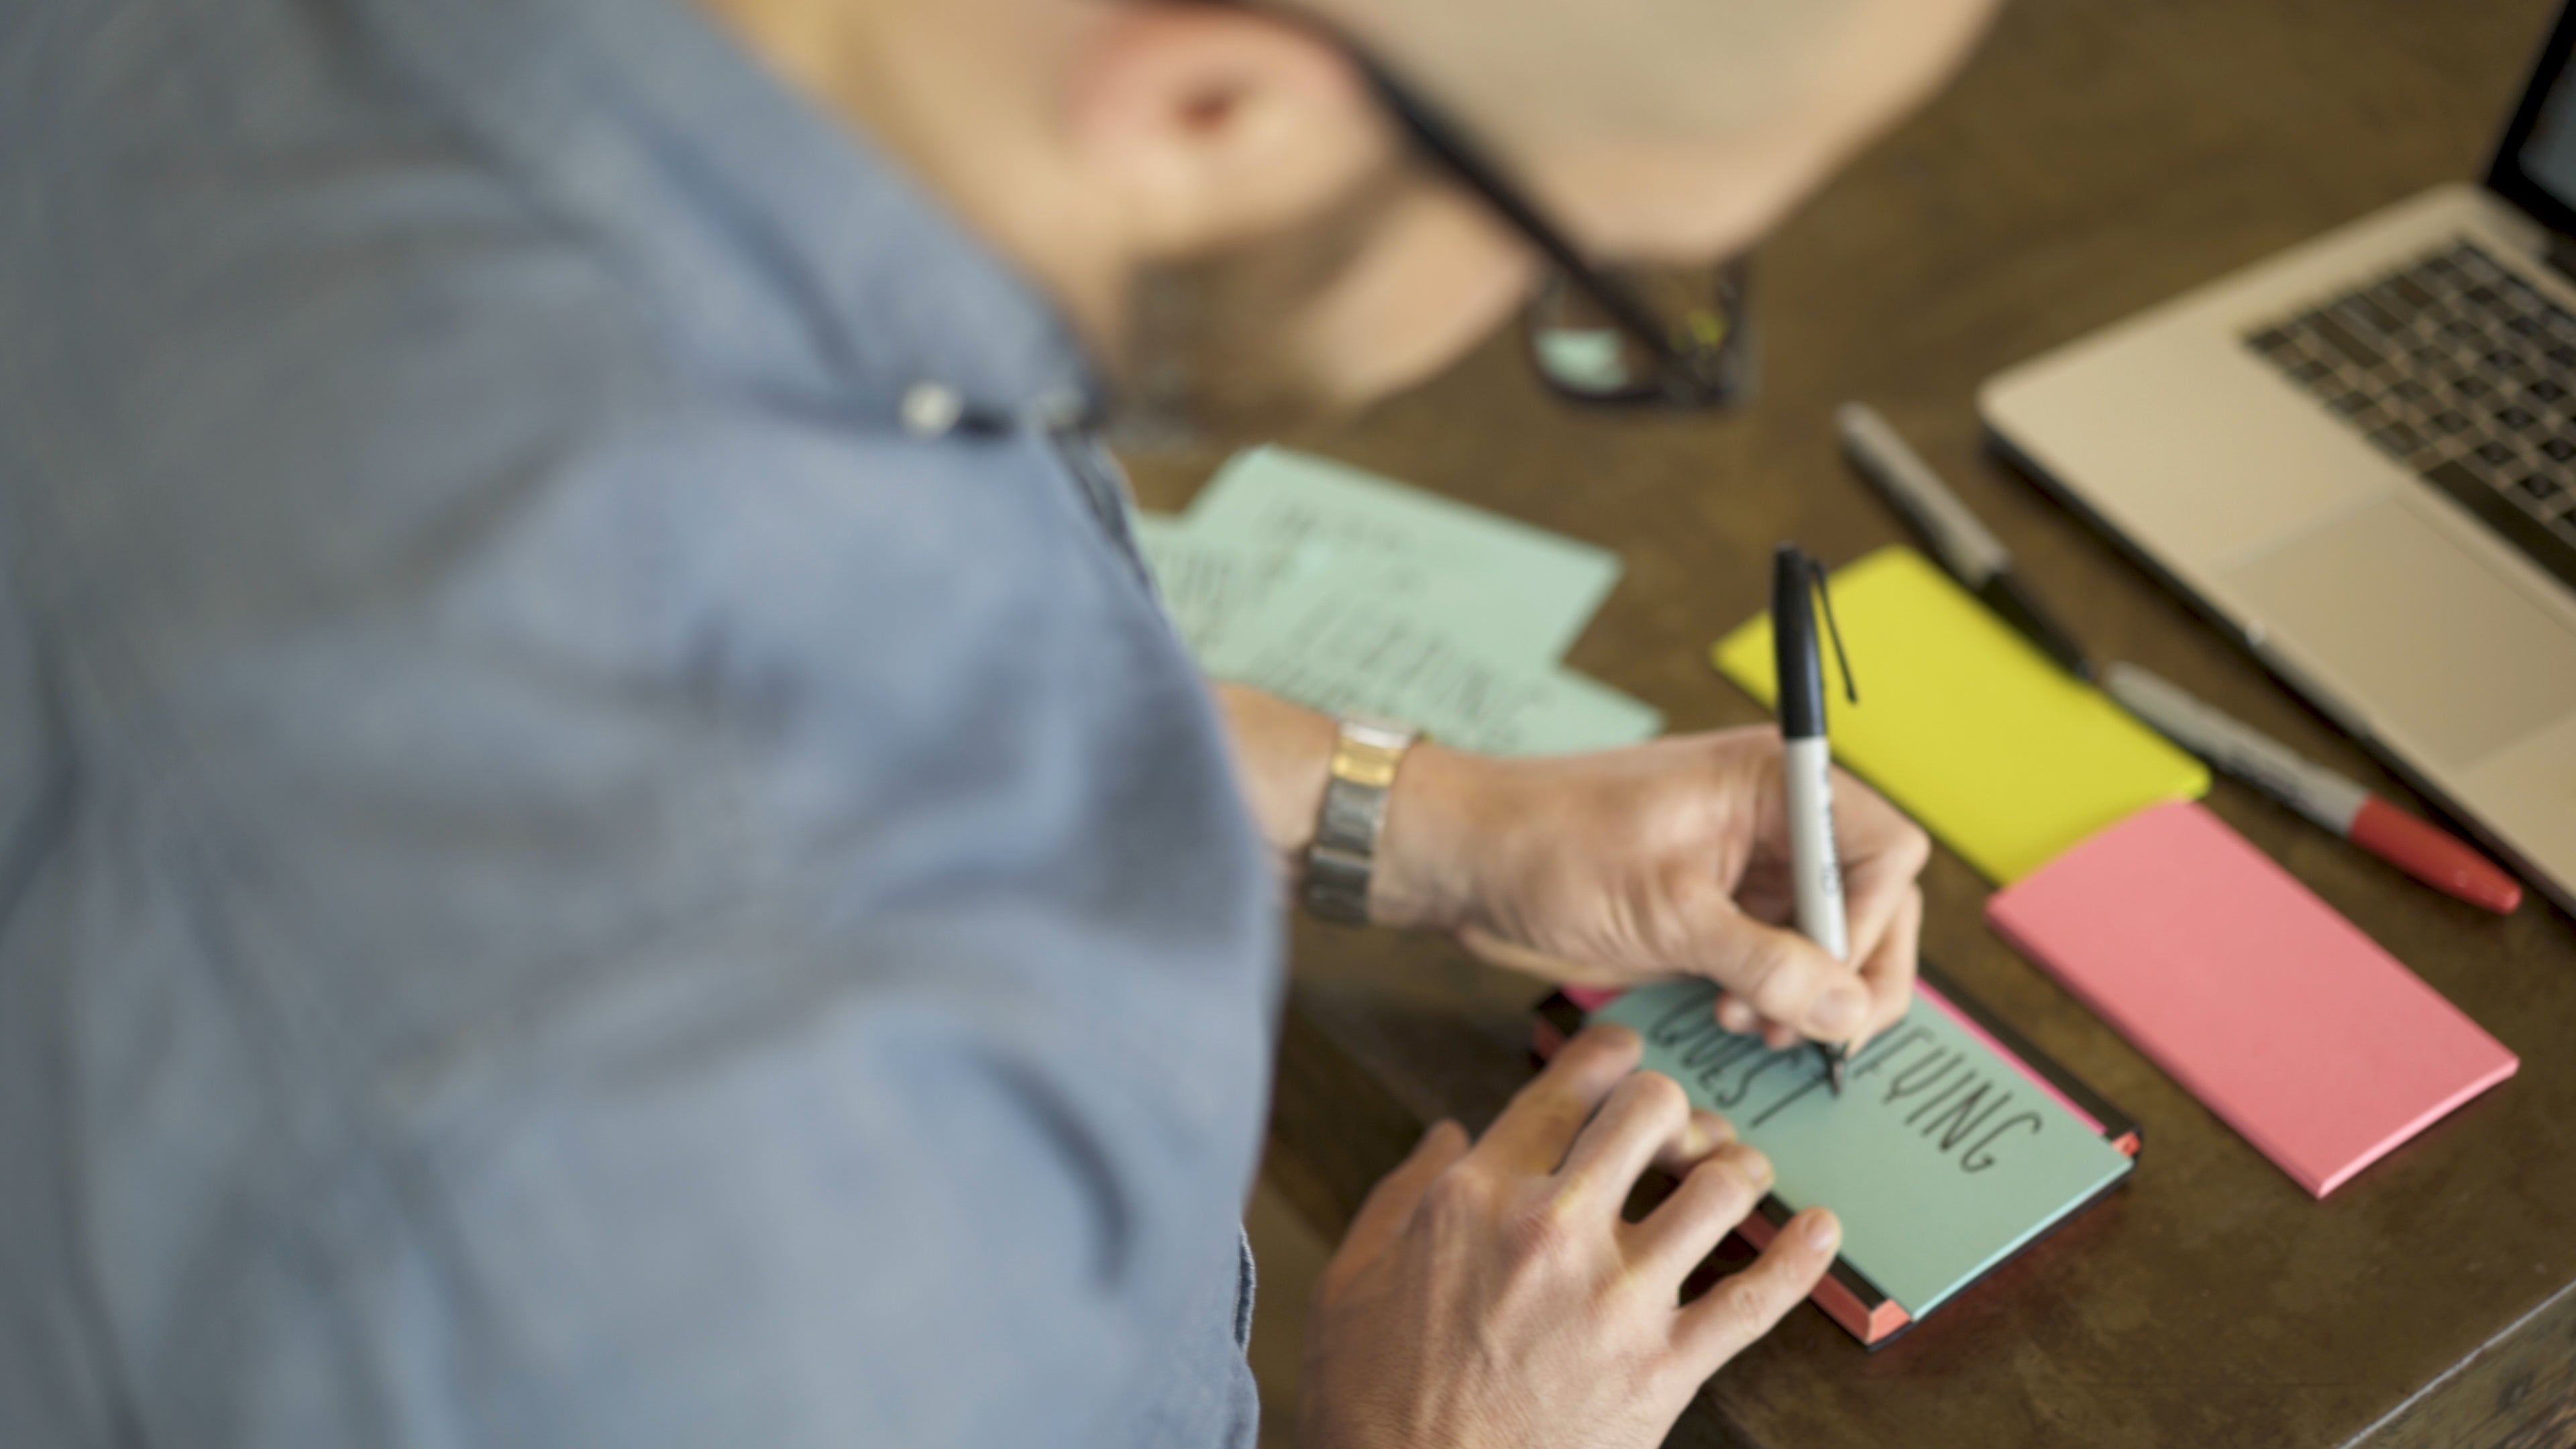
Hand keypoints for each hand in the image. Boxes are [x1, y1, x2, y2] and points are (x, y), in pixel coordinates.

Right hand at [1298, 1024, 1841, 1448]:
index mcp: (1477, 1196)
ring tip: (1738, 1177)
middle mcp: (1554, 1229)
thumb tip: (1444, 1133)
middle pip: (1652, 1111)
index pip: (1567, 1084)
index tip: (1626, 1059)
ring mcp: (1618, 1299)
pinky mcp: (1663, 1369)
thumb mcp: (1352, 1276)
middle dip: (1671, 1109)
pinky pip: (1756, 1298)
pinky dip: (1802, 1257)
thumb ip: (1402, 1191)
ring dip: (1737, 1171)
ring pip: (1719, 1190)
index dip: (1609, 1054)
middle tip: (1674, 1134)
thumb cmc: (1375, 1397)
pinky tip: (1822, 1230)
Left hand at [1375, 727, 1929, 1050]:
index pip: (1884, 850)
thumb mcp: (1666, 912)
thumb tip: (1849, 1009)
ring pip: (1831, 938)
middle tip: (1804, 1029)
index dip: (1869, 922)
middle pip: (1872, 900)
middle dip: (1848, 972)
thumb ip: (1765, 961)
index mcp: (1773, 781)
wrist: (1464, 858)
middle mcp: (1775, 818)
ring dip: (1810, 993)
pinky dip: (1774, 994)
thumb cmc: (1550, 850)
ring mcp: (1749, 865)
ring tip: (1752, 1023)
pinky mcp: (1719, 907)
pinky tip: (1735, 1014)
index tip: (1823, 980)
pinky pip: (1783, 955)